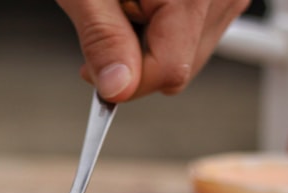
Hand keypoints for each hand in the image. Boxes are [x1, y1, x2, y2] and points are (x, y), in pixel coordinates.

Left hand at [56, 0, 249, 101]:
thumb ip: (103, 37)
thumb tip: (116, 88)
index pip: (169, 70)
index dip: (125, 80)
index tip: (92, 71)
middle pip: (181, 65)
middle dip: (136, 58)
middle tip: (106, 20)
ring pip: (188, 52)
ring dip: (150, 42)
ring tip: (126, 0)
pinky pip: (195, 30)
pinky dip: (165, 24)